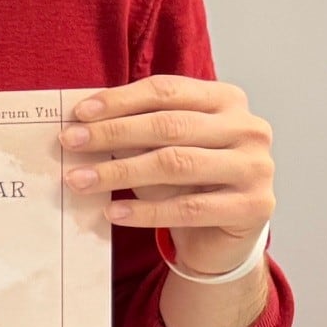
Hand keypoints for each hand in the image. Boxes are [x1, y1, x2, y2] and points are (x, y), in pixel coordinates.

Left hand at [60, 75, 274, 264]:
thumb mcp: (159, 149)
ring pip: (177, 164)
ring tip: (79, 180)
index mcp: (227, 100)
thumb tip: (82, 125)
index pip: (167, 91)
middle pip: (169, 125)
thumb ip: (133, 133)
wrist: (220, 236)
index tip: (78, 113)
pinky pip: (190, 207)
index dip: (120, 100)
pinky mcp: (254, 206)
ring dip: (120, 172)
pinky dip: (146, 210)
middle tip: (70, 143)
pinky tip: (113, 212)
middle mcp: (249, 128)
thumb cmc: (186, 183)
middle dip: (113, 133)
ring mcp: (257, 167)